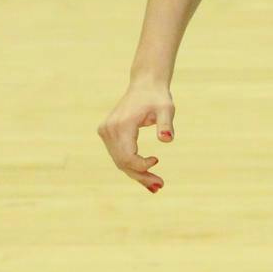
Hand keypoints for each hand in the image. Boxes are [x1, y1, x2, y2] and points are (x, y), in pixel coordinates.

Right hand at [98, 77, 173, 192]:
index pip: (127, 156)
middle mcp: (109, 129)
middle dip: (141, 176)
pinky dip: (131, 166)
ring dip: (137, 174)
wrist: (145, 85)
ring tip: (156, 185)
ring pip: (120, 161)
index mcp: (121, 125)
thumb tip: (167, 138)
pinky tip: (146, 175)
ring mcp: (106, 132)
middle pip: (122, 162)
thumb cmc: (157, 97)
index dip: (142, 166)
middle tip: (160, 186)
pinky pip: (119, 155)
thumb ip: (166, 124)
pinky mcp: (107, 134)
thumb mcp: (166, 109)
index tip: (157, 161)